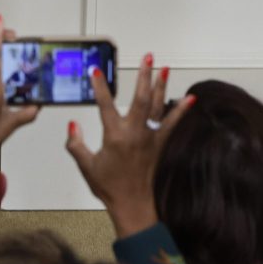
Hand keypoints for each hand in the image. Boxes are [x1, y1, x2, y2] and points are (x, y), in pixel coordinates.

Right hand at [65, 54, 192, 238]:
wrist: (134, 205)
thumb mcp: (86, 165)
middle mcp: (134, 133)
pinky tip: (189, 98)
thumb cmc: (109, 187)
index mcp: (114, 136)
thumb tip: (73, 125)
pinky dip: (181, 110)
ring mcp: (150, 138)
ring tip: (164, 68)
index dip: (99, 87)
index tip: (95, 71)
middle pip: (140, 98)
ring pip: (157, 106)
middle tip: (148, 58)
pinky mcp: (160, 144)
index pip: (105, 105)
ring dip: (161, 85)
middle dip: (144, 76)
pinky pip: (172, 123)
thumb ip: (75, 143)